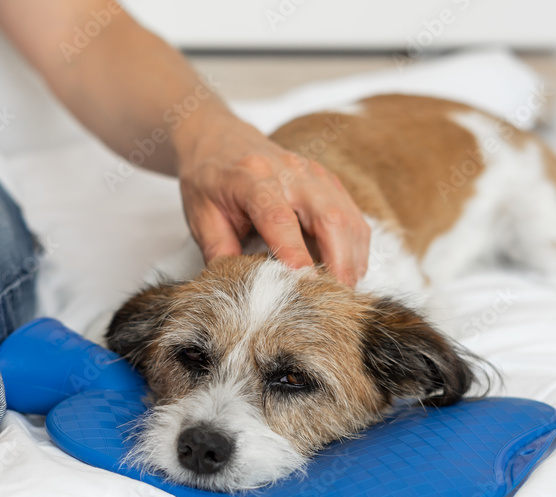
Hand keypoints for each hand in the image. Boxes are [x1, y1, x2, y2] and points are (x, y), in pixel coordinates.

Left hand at [175, 115, 369, 285]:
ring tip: (344, 290)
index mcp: (252, 178)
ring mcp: (314, 174)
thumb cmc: (209, 179)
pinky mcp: (328, 181)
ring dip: (352, 257)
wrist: (220, 138)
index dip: (294, 251)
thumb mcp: (200, 216)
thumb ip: (219, 252)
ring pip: (348, 217)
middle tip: (337, 298)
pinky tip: (347, 270)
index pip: (279, 216)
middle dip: (339, 261)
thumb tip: (239, 289)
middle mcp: (289, 171)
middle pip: (328, 215)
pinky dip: (355, 247)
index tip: (303, 282)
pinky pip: (352, 216)